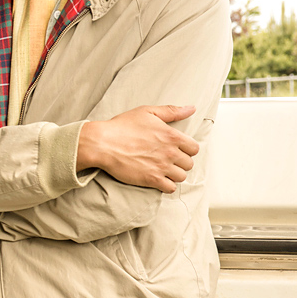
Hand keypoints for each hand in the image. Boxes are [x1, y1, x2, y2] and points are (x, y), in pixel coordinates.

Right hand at [77, 105, 198, 192]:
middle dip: (179, 162)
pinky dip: (166, 185)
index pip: (194, 148)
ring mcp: (161, 167)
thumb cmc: (122, 126)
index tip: (176, 149)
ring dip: (174, 174)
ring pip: (181, 176)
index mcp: (171, 135)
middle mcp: (170, 152)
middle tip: (167, 159)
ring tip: (163, 170)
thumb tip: (191, 109)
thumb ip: (172, 111)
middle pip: (189, 164)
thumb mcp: (147, 112)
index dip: (186, 149)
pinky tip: (158, 179)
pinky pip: (170, 188)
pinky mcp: (151, 179)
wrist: (102, 143)